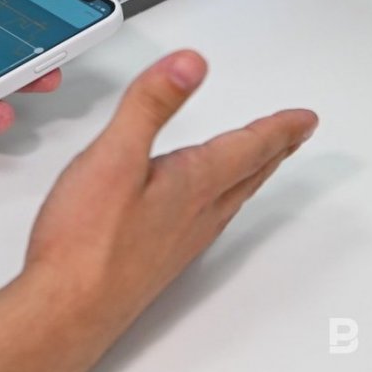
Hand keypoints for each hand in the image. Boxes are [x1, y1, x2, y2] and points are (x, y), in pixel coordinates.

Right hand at [24, 50, 317, 348]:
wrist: (67, 306)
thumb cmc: (88, 239)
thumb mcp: (115, 155)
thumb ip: (150, 105)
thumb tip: (190, 64)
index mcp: (192, 183)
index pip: (248, 148)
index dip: (277, 128)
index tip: (303, 119)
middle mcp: (194, 214)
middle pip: (246, 175)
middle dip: (272, 150)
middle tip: (294, 136)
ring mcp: (178, 240)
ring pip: (228, 199)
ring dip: (249, 175)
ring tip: (257, 163)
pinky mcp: (157, 258)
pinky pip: (204, 220)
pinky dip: (218, 201)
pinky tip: (199, 207)